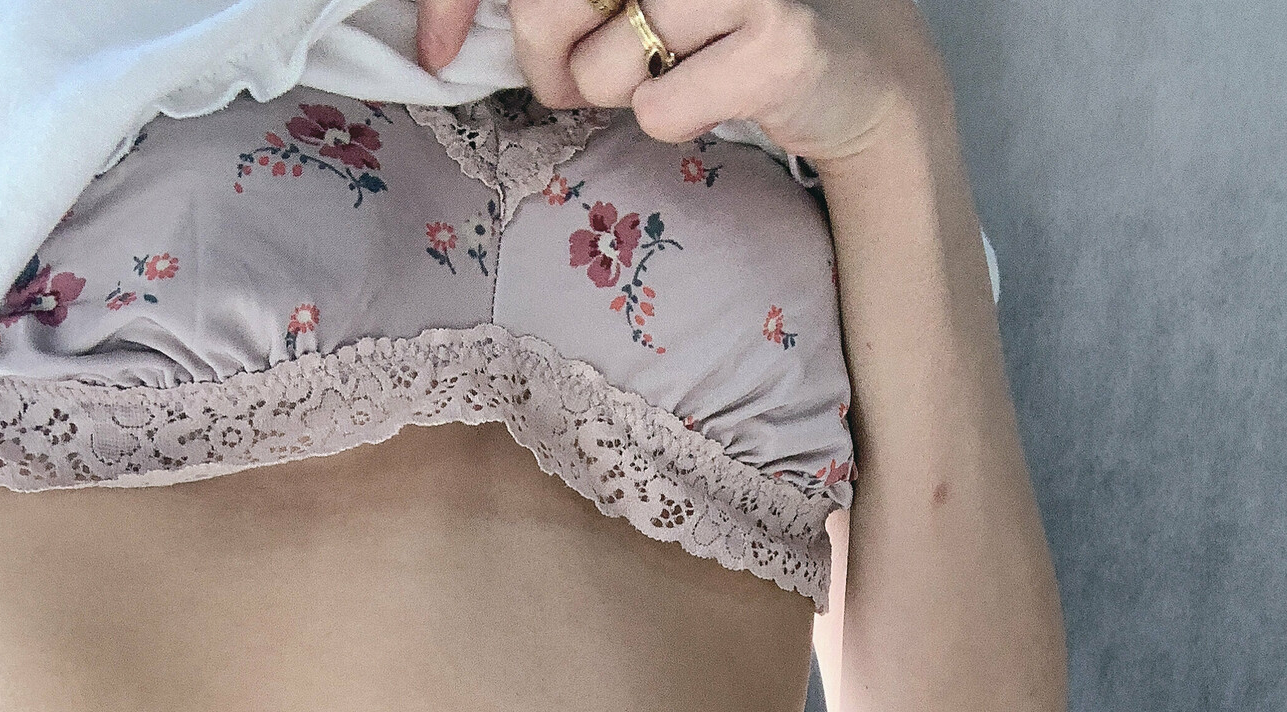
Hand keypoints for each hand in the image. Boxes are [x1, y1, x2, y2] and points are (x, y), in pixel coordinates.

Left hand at [414, 0, 947, 166]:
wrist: (854, 67)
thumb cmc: (722, 27)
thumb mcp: (636, 2)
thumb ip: (566, 3)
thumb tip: (442, 38)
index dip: (457, 1)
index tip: (432, 51)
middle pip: (550, 8)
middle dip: (547, 66)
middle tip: (574, 81)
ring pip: (605, 71)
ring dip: (622, 96)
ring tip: (673, 72)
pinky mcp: (776, 40)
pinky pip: (662, 113)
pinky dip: (674, 124)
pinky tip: (715, 95)